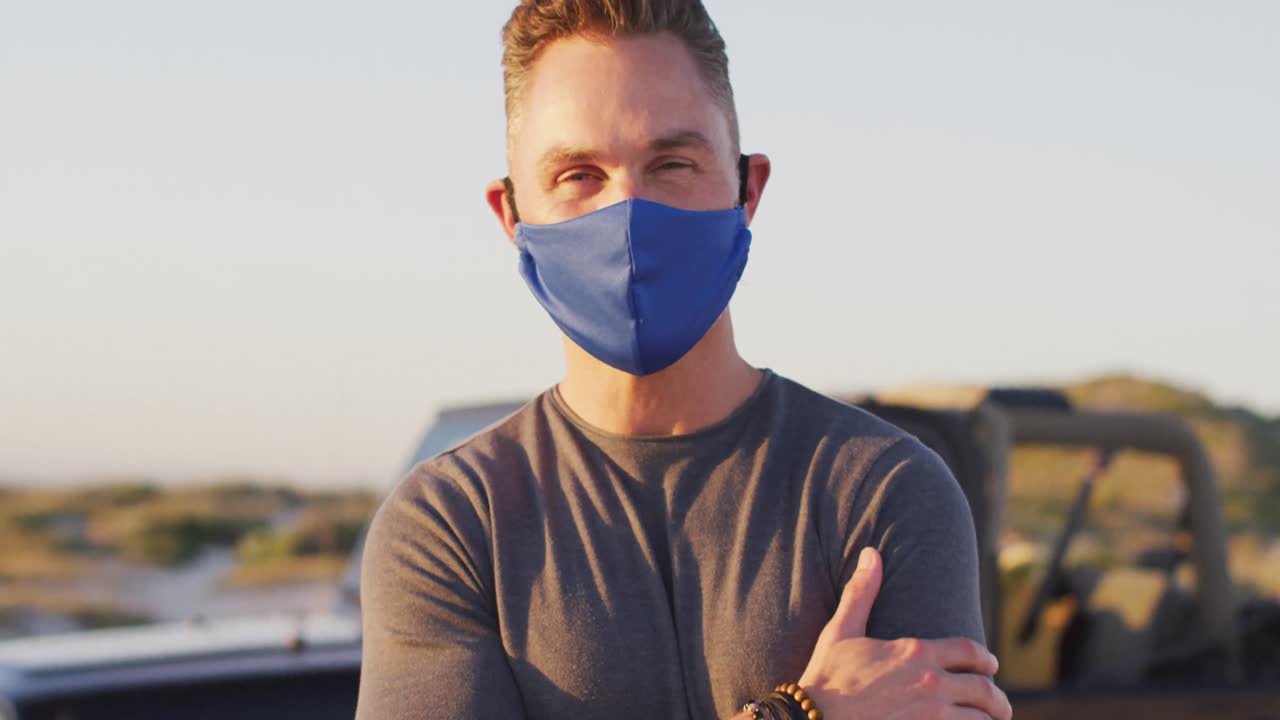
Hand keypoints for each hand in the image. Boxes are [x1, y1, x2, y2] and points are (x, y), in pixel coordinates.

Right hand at [797, 548, 1011, 719]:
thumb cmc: (826, 676)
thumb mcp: (842, 631)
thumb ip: (861, 592)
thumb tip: (870, 554)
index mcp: (916, 652)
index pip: (969, 651)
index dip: (985, 659)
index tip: (991, 666)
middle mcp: (930, 683)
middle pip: (983, 690)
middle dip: (997, 699)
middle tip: (1001, 706)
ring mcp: (930, 715)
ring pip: (978, 719)